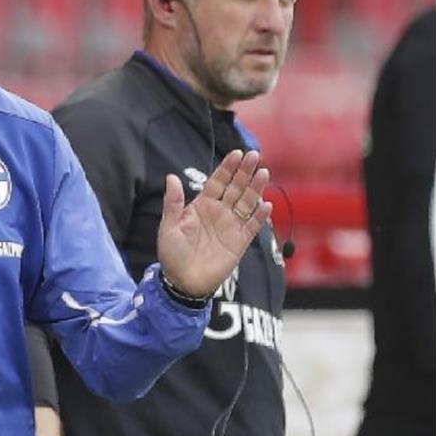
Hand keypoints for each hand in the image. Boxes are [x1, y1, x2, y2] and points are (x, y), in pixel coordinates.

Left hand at [156, 149, 272, 297]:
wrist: (183, 282)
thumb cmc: (172, 253)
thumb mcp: (169, 226)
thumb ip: (173, 203)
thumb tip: (171, 177)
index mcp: (202, 205)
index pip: (218, 181)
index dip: (227, 168)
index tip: (236, 153)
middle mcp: (219, 212)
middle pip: (236, 187)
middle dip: (245, 171)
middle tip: (254, 155)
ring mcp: (231, 226)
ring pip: (247, 202)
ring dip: (256, 189)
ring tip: (263, 173)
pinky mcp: (240, 242)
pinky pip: (252, 225)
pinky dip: (260, 216)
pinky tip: (266, 205)